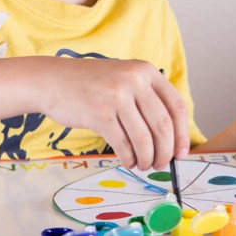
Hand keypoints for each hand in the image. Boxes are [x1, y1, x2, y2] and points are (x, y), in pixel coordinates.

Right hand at [41, 58, 189, 170]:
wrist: (53, 80)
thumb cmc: (90, 85)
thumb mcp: (123, 79)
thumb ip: (146, 99)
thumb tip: (172, 140)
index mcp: (145, 71)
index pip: (176, 107)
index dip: (182, 135)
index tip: (181, 153)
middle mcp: (134, 80)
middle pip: (163, 126)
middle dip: (165, 152)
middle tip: (161, 164)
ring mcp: (116, 95)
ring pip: (144, 139)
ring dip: (147, 158)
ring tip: (142, 164)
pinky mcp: (99, 113)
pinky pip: (123, 144)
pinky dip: (129, 158)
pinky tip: (127, 161)